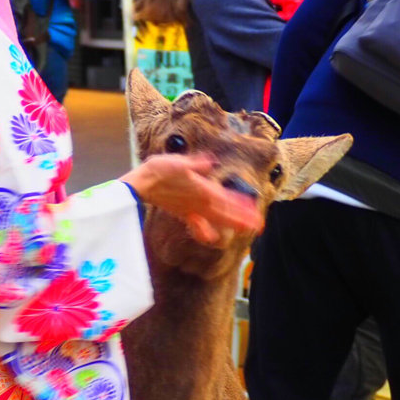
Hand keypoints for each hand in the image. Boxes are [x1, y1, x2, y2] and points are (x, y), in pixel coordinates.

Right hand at [121, 154, 263, 243]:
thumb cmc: (159, 171)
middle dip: (242, 219)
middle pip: (225, 213)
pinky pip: (198, 224)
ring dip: (231, 224)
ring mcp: (191, 209)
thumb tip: (210, 162)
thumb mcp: (179, 162)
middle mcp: (199, 202)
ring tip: (244, 229)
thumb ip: (197, 163)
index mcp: (202, 190)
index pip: (227, 200)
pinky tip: (211, 238)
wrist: (140, 186)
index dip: (242, 207)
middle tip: (258, 226)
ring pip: (216, 219)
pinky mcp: (182, 212)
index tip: (256, 214)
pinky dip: (206, 232)